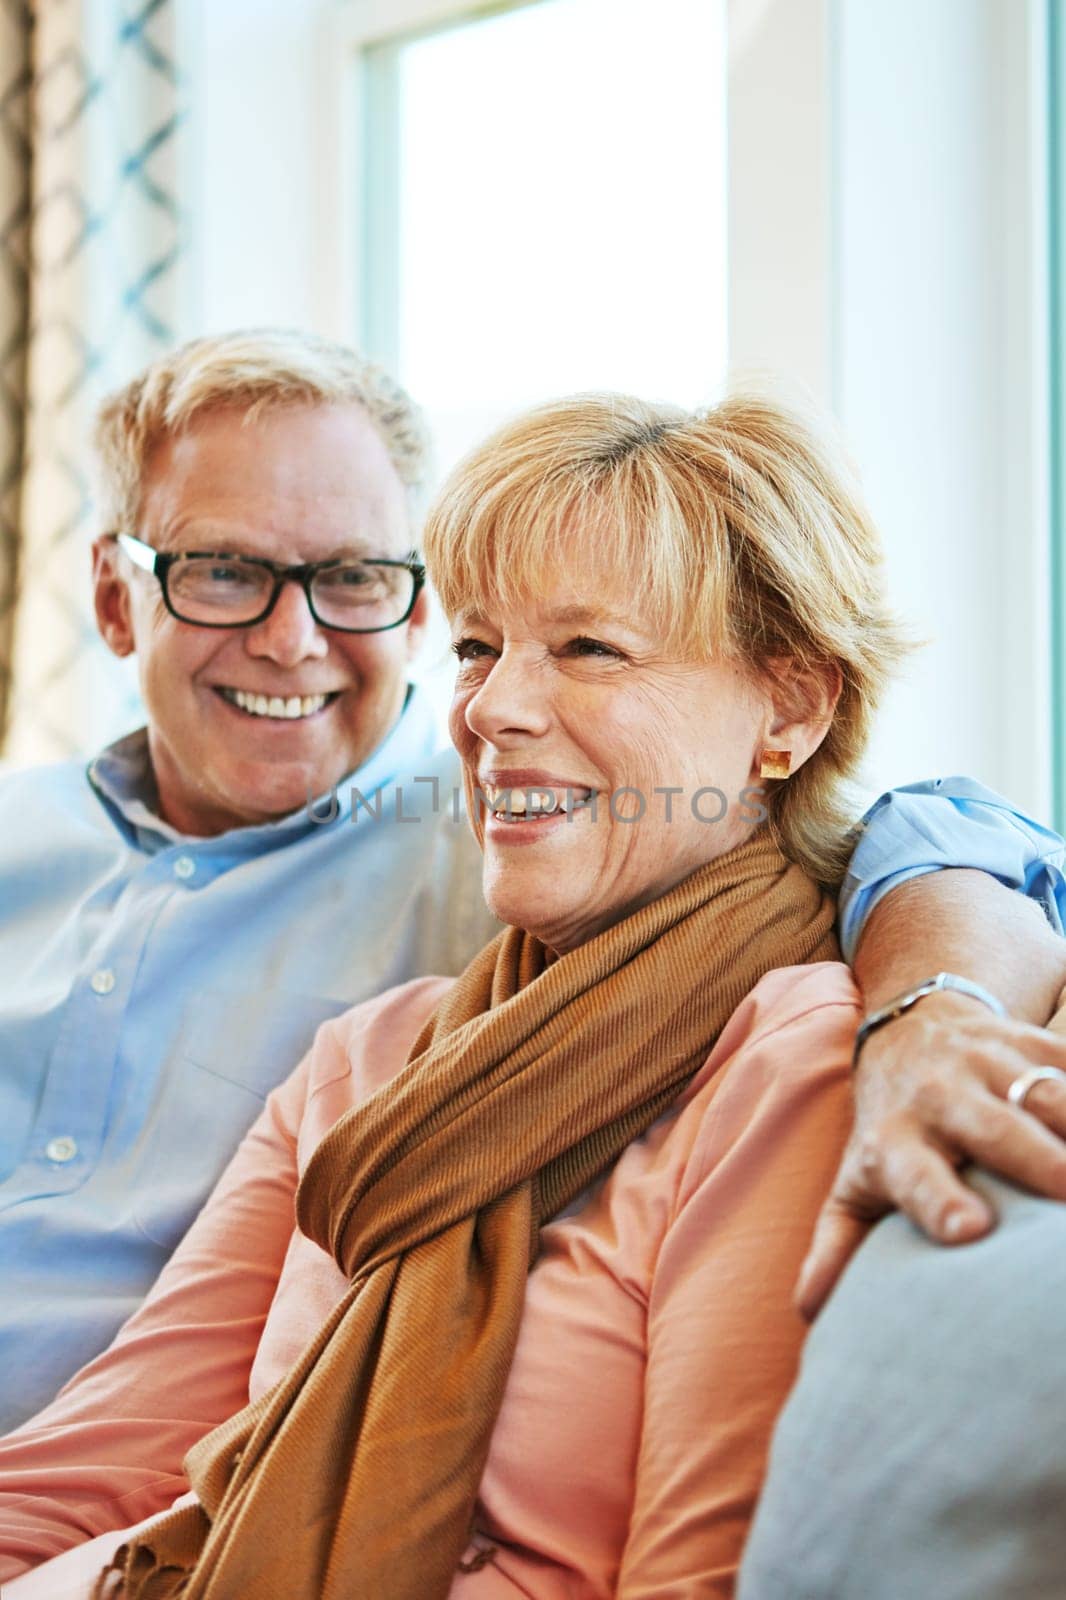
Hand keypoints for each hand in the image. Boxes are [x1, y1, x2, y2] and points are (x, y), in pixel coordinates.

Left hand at [796, 990, 1065, 1318]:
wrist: (906, 1032)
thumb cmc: (888, 1128)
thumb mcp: (854, 1182)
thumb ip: (837, 1244)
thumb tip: (810, 1309)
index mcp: (895, 1139)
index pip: (914, 1173)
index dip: (939, 1198)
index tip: (968, 1229)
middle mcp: (938, 1096)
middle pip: (993, 1128)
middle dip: (1037, 1159)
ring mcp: (987, 1063)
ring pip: (1043, 1091)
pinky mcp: (1028, 1041)